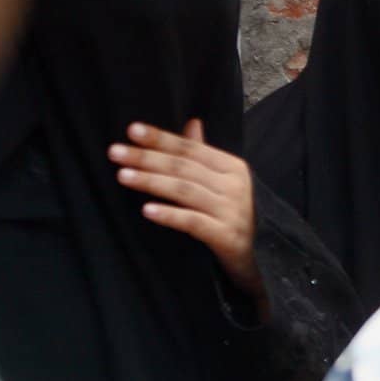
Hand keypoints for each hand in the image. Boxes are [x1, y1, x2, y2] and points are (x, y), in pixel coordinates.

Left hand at [109, 120, 266, 316]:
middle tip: (115, 152)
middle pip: (184, 167)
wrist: (264, 257)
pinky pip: (193, 222)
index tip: (131, 130)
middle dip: (147, 158)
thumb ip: (205, 154)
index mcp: (233, 167)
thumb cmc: (237, 216)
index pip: (190, 148)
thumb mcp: (225, 182)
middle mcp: (234, 184)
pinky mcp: (227, 236)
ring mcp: (232, 210)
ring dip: (152, 182)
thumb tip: (192, 122)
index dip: (161, 138)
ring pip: (185, 191)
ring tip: (122, 176)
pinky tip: (147, 210)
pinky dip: (170, 215)